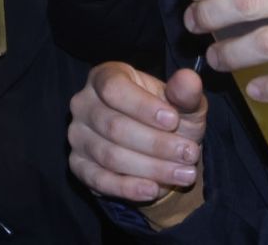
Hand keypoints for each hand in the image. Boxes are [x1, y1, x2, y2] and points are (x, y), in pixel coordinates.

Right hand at [67, 63, 204, 202]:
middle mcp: (83, 104)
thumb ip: (184, 93)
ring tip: (184, 174)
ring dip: (150, 168)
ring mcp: (77, 135)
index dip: (142, 106)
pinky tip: (153, 189)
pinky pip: (99, 180)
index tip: (173, 121)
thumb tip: (189, 79)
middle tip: (190, 154)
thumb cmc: (167, 118)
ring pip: (109, 155)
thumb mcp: (182, 104)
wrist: (157, 149)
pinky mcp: (77, 164)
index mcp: (103, 77)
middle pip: (113, 125)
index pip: (113, 88)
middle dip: (156, 144)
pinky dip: (127, 188)